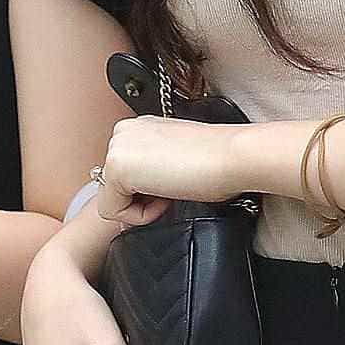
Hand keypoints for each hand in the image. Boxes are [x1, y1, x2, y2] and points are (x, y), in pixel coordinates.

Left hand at [100, 113, 257, 209]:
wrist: (233, 157)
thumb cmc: (218, 160)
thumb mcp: (175, 159)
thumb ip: (154, 168)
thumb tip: (144, 193)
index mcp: (139, 128)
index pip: (126, 175)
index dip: (150, 191)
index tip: (177, 181)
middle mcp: (123, 132)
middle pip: (115, 188)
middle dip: (143, 198)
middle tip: (175, 187)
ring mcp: (116, 147)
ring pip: (112, 200)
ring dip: (142, 206)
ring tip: (172, 190)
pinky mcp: (116, 167)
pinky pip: (112, 211)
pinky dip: (139, 216)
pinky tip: (165, 198)